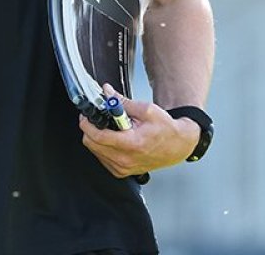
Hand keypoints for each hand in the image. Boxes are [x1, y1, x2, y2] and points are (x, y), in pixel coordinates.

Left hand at [79, 84, 200, 177]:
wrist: (179, 145)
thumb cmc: (167, 129)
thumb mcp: (146, 110)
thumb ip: (122, 102)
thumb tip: (106, 93)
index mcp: (131, 144)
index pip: (97, 136)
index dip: (87, 124)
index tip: (85, 116)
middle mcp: (126, 159)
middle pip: (91, 144)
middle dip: (90, 129)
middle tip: (96, 120)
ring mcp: (124, 168)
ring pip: (95, 152)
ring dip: (97, 139)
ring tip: (110, 130)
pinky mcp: (123, 172)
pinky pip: (102, 159)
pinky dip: (103, 148)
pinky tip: (113, 140)